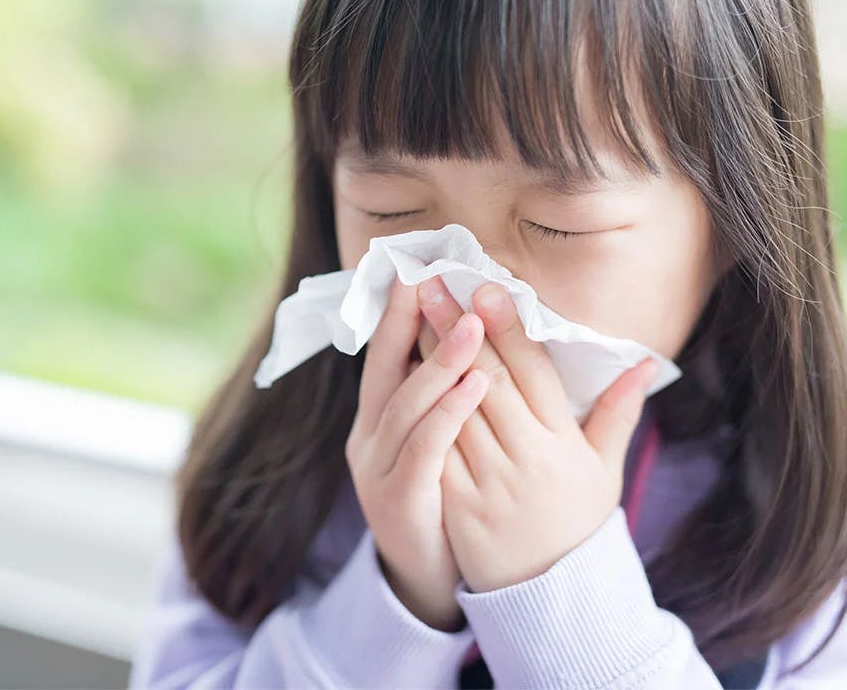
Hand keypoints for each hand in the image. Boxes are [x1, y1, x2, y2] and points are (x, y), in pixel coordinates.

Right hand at [346, 276, 490, 629]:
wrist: (428, 579)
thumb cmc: (440, 499)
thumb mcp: (433, 442)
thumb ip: (438, 395)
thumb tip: (461, 338)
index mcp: (378, 421)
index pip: (384, 357)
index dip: (398, 314)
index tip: (416, 268)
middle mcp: (370, 439)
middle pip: (386, 371)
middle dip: (410, 323)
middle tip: (435, 279)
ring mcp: (379, 471)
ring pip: (407, 407)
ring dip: (440, 362)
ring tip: (472, 325)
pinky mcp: (401, 501)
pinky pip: (425, 449)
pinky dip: (448, 414)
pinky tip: (475, 386)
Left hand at [413, 276, 659, 592]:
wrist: (548, 594)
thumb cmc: (575, 522)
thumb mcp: (604, 470)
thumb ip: (618, 412)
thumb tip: (647, 361)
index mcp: (563, 444)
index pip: (533, 374)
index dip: (507, 329)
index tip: (484, 287)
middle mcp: (526, 459)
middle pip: (487, 382)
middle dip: (458, 329)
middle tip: (434, 284)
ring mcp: (488, 483)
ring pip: (453, 409)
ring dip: (429, 359)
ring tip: (409, 314)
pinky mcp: (456, 504)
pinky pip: (434, 450)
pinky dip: (417, 411)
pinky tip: (399, 375)